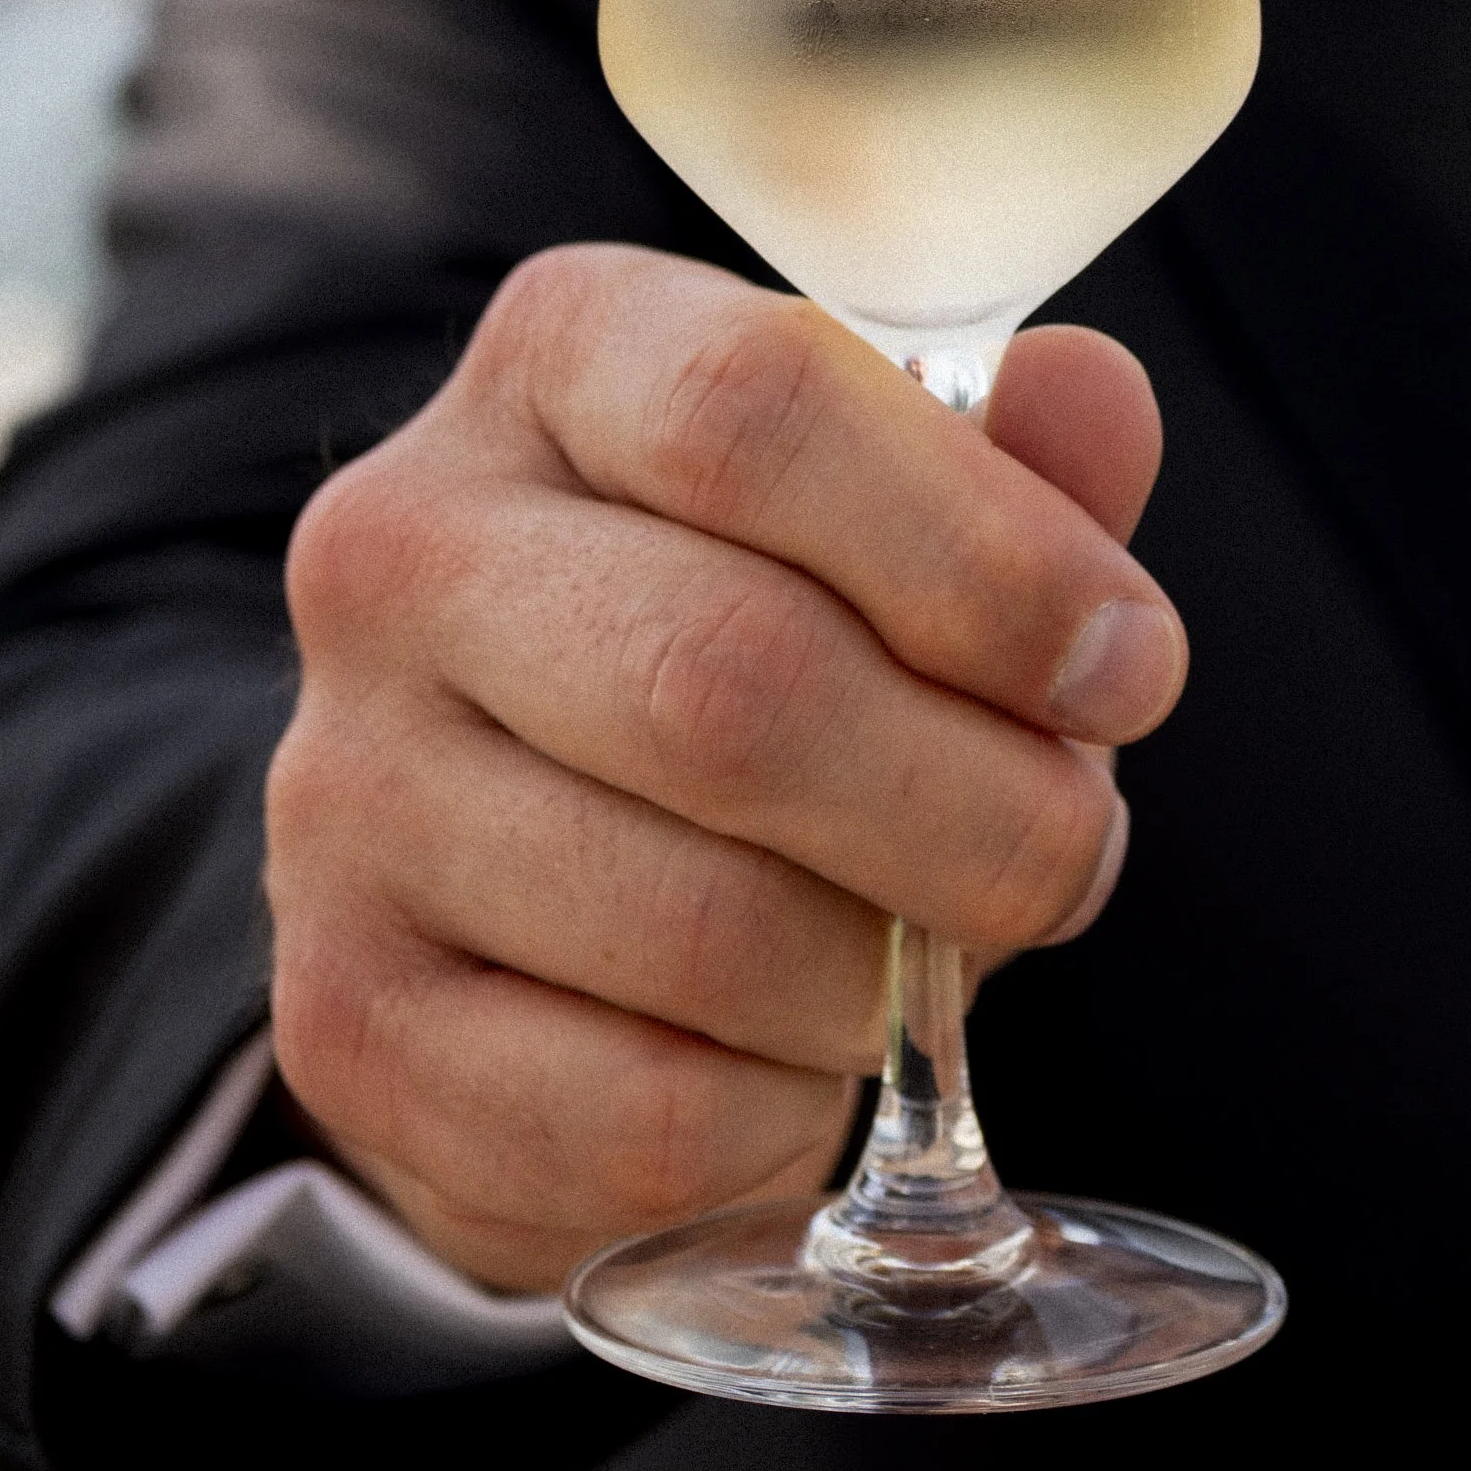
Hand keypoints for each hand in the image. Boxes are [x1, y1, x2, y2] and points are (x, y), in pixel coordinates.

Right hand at [265, 245, 1183, 1292]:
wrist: (525, 862)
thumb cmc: (763, 632)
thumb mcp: (895, 511)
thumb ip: (1010, 455)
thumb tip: (1089, 398)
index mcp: (556, 357)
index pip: (757, 404)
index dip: (984, 553)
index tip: (1127, 666)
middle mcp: (405, 544)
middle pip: (730, 677)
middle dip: (974, 802)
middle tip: (1072, 850)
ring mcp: (345, 783)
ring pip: (698, 922)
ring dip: (883, 974)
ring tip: (924, 948)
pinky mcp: (344, 1013)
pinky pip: (640, 1111)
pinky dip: (784, 1112)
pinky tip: (797, 1054)